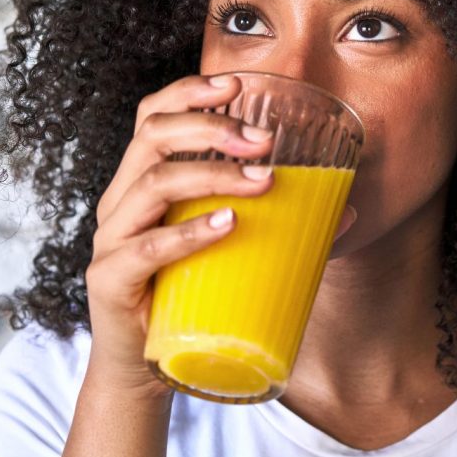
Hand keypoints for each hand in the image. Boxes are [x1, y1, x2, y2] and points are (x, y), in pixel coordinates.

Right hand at [82, 73, 278, 400]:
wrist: (143, 372)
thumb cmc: (185, 300)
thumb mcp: (226, 251)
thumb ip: (274, 225)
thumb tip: (346, 208)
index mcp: (141, 183)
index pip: (152, 117)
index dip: (189, 92)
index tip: (236, 85)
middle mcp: (119, 202)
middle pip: (152, 138)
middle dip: (210, 127)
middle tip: (264, 140)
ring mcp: (110, 241)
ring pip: (152, 184)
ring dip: (212, 174)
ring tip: (261, 180)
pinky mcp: (110, 283)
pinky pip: (145, 249)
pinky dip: (187, 233)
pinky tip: (225, 226)